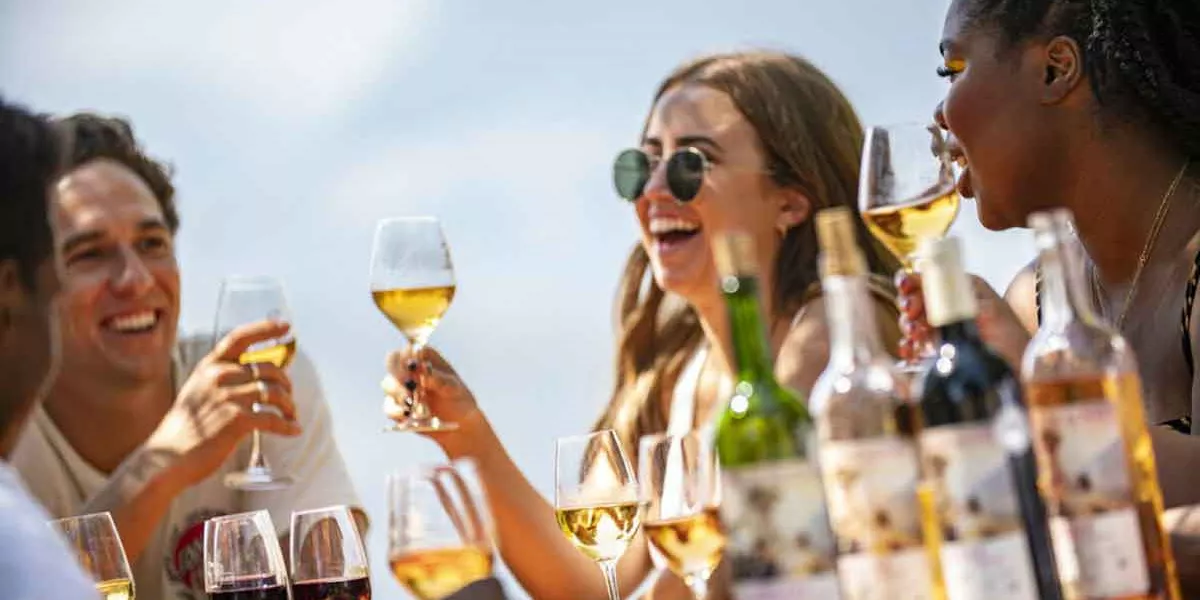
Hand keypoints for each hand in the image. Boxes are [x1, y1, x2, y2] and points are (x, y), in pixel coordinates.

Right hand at [146, 320, 300, 486]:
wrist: (167, 458)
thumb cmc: (186, 428)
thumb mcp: (199, 391)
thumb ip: (224, 379)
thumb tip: (259, 374)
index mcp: (209, 367)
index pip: (240, 338)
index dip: (265, 329)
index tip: (286, 327)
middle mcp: (219, 377)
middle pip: (268, 369)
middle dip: (285, 382)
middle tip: (288, 395)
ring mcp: (228, 397)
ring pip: (275, 392)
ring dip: (289, 405)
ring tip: (291, 414)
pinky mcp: (237, 420)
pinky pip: (273, 419)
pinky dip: (287, 425)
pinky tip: (293, 429)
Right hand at [382, 345, 480, 430]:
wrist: (459, 424)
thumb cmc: (459, 399)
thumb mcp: (454, 388)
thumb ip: (439, 379)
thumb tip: (422, 370)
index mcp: (425, 358)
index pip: (408, 350)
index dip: (406, 356)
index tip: (413, 367)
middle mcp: (410, 370)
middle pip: (391, 363)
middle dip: (397, 373)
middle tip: (408, 384)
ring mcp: (401, 388)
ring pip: (388, 384)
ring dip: (397, 392)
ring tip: (410, 402)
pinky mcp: (398, 407)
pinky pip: (389, 407)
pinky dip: (396, 411)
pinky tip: (406, 414)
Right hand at [896, 270, 1030, 368]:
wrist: (1019, 371)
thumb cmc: (1012, 338)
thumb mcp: (990, 312)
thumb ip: (962, 301)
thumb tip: (937, 296)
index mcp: (962, 289)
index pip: (930, 277)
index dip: (914, 280)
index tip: (907, 288)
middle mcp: (949, 306)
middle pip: (916, 298)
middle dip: (910, 306)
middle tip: (913, 315)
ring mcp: (942, 328)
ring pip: (912, 321)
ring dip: (909, 327)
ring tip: (916, 335)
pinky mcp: (937, 349)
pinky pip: (914, 345)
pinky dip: (908, 347)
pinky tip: (910, 351)